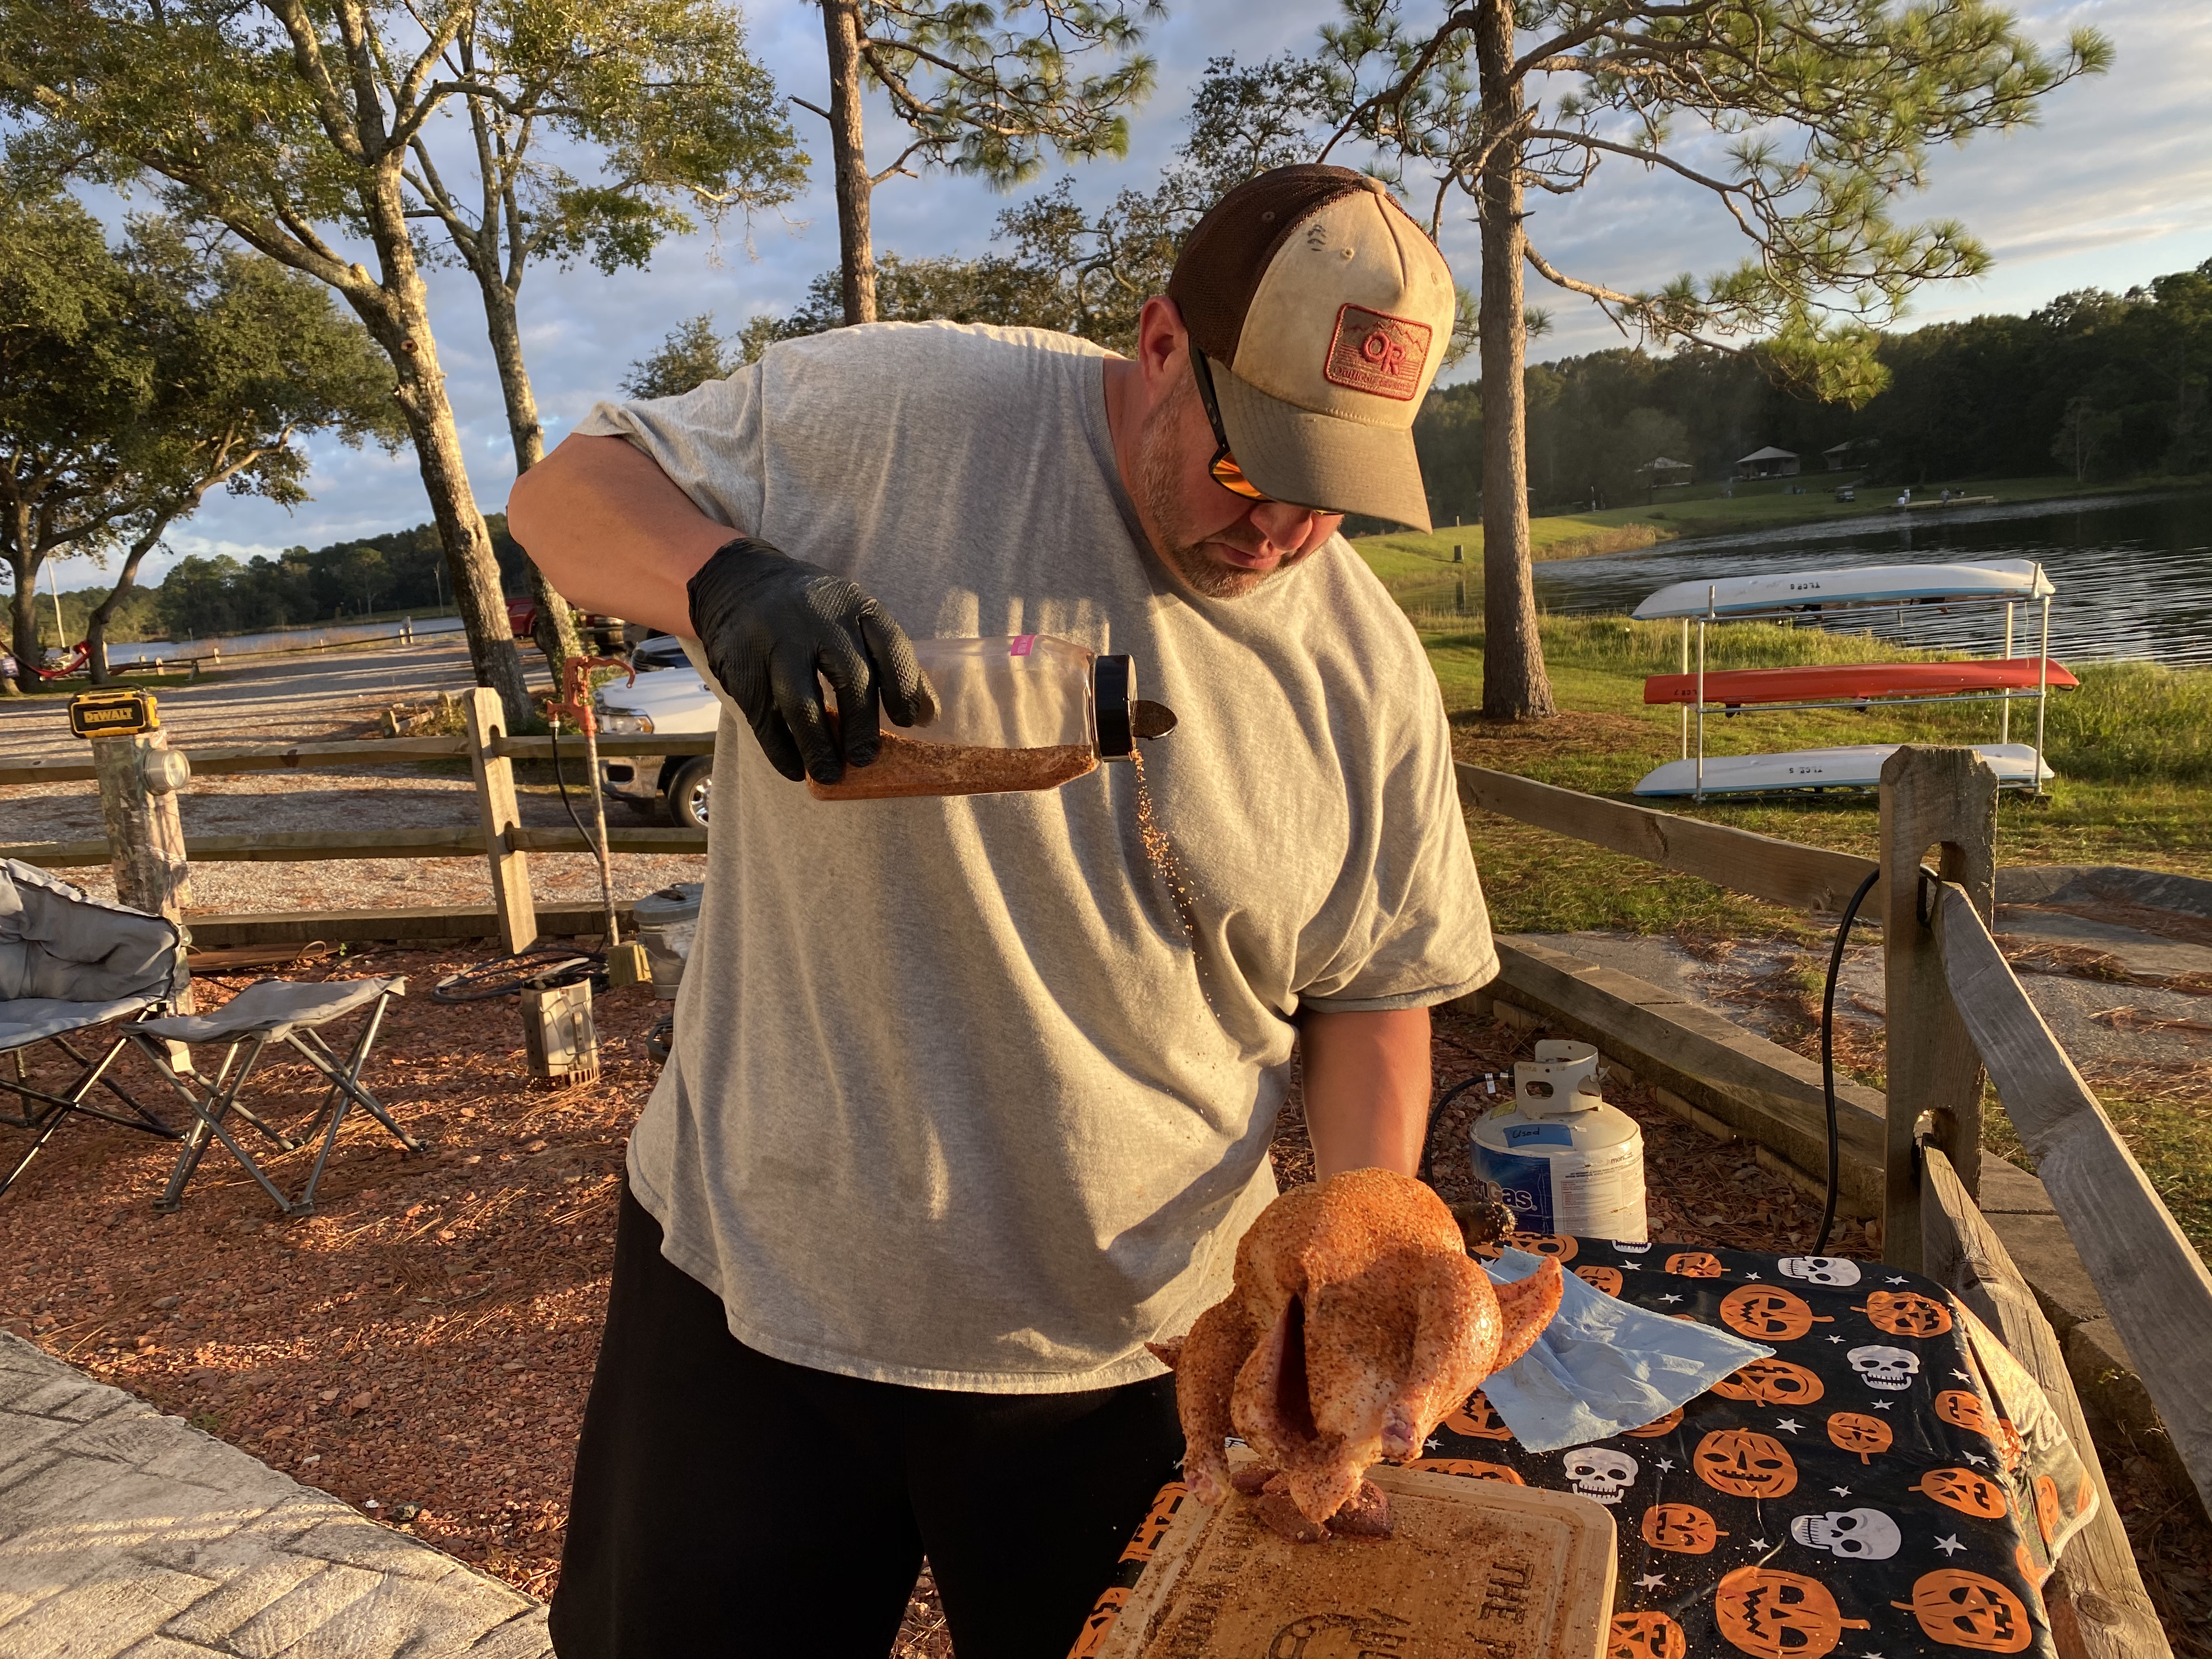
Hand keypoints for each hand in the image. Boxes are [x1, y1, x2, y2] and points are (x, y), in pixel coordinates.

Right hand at [686, 537, 932, 783]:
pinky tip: (796, 769)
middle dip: (861, 725)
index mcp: (854, 604)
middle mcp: (816, 618)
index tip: (907, 722)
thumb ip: (890, 661)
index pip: (890, 645)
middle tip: (866, 758)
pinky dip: (782, 749)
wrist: (737, 580)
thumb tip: (929, 717)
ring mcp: (775, 640)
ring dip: (818, 746)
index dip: (904, 687)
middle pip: (849, 677)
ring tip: (830, 774)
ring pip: (801, 702)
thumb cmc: (813, 613)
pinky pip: (764, 717)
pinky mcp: (741, 665)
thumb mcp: (853, 619)